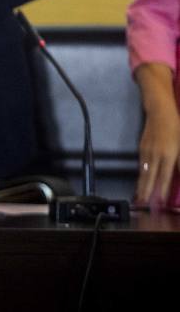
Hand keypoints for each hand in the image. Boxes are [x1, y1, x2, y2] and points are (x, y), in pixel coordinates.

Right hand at [134, 63, 179, 206]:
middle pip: (149, 177)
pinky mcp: (141, 148)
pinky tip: (141, 181)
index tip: (159, 203)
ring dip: (141, 186)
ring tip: (139, 197)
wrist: (159, 111)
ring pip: (143, 172)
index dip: (161, 191)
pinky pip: (141, 166)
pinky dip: (141, 176)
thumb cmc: (175, 127)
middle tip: (142, 204)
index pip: (164, 177)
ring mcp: (146, 152)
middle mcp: (154, 156)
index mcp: (167, 155)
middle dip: (145, 192)